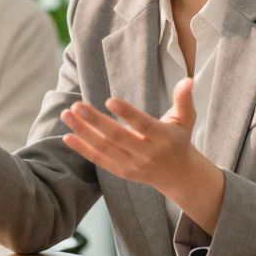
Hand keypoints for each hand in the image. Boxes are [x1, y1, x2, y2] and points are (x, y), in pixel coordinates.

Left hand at [61, 79, 224, 230]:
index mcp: (162, 137)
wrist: (178, 175)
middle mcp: (146, 153)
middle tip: (77, 106)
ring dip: (83, 132)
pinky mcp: (121, 172)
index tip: (109, 100)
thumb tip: (188, 80)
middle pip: (117, 137)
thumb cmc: (179, 140)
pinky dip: (82, 149)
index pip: (143, 125)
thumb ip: (184, 100)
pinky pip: (99, 160)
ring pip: (104, 148)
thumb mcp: (186, 119)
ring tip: (67, 114)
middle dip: (95, 121)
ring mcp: (132, 164)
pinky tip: (67, 137)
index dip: (127, 114)